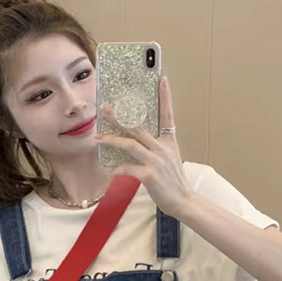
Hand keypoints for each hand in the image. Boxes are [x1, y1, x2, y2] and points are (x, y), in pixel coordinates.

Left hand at [94, 76, 194, 218]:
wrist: (184, 201)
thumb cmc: (174, 182)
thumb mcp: (170, 160)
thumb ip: (157, 148)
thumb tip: (138, 143)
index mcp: (169, 142)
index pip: (168, 115)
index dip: (166, 97)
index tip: (163, 79)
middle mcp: (162, 148)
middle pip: (139, 127)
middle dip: (119, 117)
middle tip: (105, 108)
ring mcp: (156, 161)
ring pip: (130, 144)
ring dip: (111, 140)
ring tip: (98, 137)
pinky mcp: (149, 175)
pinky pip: (128, 168)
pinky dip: (117, 169)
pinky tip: (109, 170)